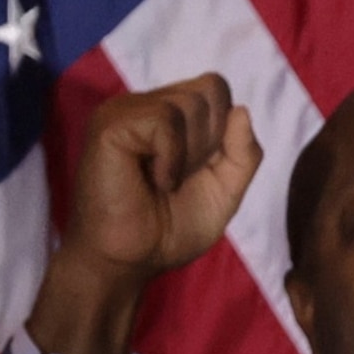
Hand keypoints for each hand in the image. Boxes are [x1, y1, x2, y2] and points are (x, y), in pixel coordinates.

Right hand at [24, 75, 260, 353]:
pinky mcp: (111, 124)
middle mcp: (146, 104)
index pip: (216, 89)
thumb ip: (242, 155)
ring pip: (190, 103)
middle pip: (211, 89)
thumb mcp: (223, 194)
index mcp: (170, 114)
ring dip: (189, 155)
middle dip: (209, 144)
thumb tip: (242, 110)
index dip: (222, 132)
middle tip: (176, 179)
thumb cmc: (168, 233)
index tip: (196, 172)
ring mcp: (125, 110)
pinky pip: (164, 120)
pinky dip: (171, 159)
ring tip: (162, 182)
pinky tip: (154, 180)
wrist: (128, 264)